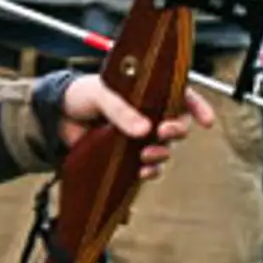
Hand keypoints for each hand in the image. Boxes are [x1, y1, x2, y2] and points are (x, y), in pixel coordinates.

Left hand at [55, 75, 215, 179]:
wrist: (56, 117)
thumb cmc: (80, 95)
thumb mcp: (100, 93)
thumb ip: (120, 109)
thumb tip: (144, 130)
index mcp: (146, 90)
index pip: (180, 94)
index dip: (197, 106)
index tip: (206, 121)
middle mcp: (148, 113)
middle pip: (177, 124)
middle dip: (176, 130)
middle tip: (163, 132)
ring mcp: (140, 135)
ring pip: (165, 148)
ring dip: (161, 154)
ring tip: (146, 155)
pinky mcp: (128, 155)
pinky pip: (148, 167)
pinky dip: (149, 171)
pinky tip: (141, 172)